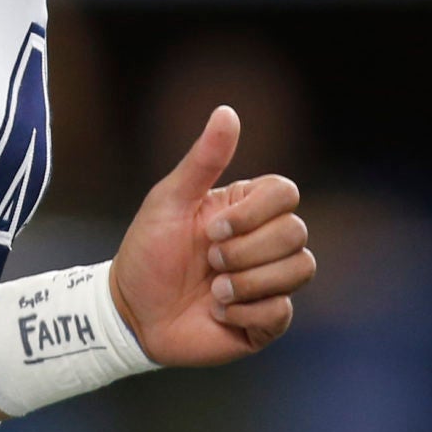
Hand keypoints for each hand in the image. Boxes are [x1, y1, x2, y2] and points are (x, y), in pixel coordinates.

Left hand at [109, 106, 313, 366]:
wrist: (131, 312)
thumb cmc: (147, 250)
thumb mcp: (169, 200)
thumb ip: (203, 160)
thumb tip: (227, 111)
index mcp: (247, 209)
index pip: (286, 194)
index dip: (255, 213)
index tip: (211, 228)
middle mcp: (264, 242)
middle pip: (297, 233)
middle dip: (246, 250)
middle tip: (209, 260)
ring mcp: (270, 281)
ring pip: (300, 269)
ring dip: (249, 282)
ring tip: (214, 290)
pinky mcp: (266, 320)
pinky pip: (282, 311)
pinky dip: (246, 312)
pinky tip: (218, 311)